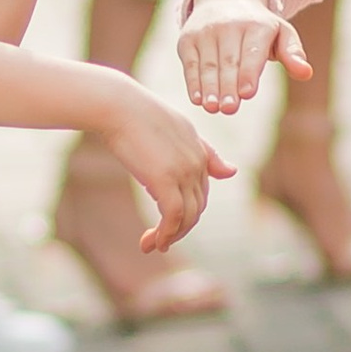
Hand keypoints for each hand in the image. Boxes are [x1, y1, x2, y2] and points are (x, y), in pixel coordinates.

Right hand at [95, 84, 233, 251]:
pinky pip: (172, 216)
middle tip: (159, 242)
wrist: (117, 106)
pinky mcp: (165, 179)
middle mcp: (196, 162)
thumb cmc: (136, 115)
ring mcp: (183, 171)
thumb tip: (232, 172)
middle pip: (197, 208)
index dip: (187, 212)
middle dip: (180, 229)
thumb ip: (204, 152)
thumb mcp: (177, 130)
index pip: (201, 192)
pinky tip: (151, 241)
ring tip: (151, 245)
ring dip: (170, 236)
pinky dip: (164, 233)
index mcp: (199, 150)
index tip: (168, 225)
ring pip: (187, 216)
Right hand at [180, 0, 311, 116]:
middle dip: (228, 85)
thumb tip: (306, 73)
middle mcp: (229, 26)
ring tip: (212, 108)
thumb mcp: (281, 32)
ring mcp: (206, 31)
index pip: (252, 52)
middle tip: (230, 108)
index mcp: (257, 26)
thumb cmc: (259, 26)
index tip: (247, 93)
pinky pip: (190, 63)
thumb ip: (293, 53)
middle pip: (228, 61)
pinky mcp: (188, 38)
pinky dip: (193, 82)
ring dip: (209, 87)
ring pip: (208, 64)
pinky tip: (197, 99)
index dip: (248, 72)